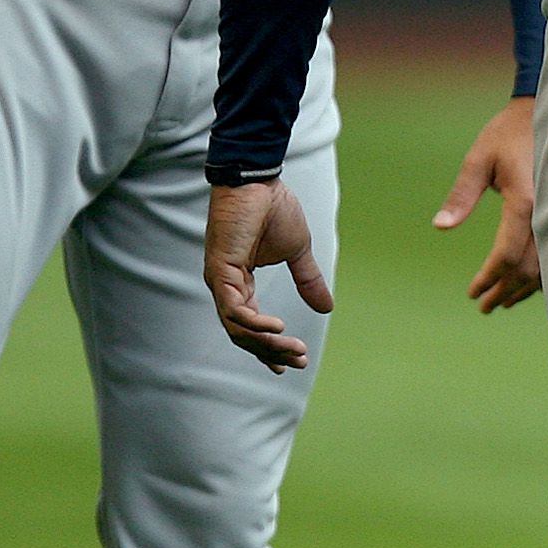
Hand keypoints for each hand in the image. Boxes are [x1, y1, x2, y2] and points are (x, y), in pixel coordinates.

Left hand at [203, 179, 330, 371]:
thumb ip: (308, 280)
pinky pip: (234, 311)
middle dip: (272, 352)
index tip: (287, 366)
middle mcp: (226, 286)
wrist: (258, 181)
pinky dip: (256, 324)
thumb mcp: (298, 251)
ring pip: (239, 329)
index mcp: (239, 282)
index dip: (267, 348)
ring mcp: (220, 280)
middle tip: (299, 360)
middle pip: (244, 334)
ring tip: (294, 348)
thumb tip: (327, 307)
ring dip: (268, 343)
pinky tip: (278, 328)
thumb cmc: (273, 208)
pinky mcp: (220, 271)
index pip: (249, 326)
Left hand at [436, 95, 540, 311]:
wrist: (545, 111)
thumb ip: (461, 195)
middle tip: (483, 306)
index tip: (472, 292)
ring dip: (524, 289)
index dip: (489, 278)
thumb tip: (441, 227)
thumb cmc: (507, 133)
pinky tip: (526, 284)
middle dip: (504, 291)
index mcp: (526, 201)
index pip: (507, 255)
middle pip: (529, 269)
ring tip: (501, 302)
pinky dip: (541, 275)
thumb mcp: (478, 159)